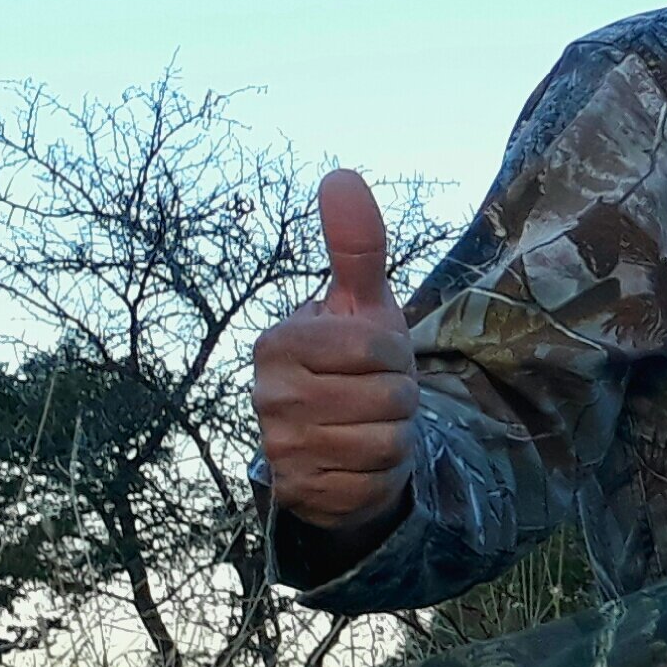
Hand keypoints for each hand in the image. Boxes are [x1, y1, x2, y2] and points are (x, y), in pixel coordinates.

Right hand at [253, 169, 421, 533]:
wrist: (344, 443)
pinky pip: (372, 483)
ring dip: (394, 438)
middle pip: (388, 398)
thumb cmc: (357, 365)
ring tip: (368, 427)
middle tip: (374, 397)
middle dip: (399, 399)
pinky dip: (379, 475)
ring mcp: (278, 447)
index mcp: (279, 343)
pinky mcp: (299, 493)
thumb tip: (340, 174)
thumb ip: (356, 247)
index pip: (378, 348)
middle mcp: (266, 395)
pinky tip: (357, 464)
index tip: (373, 360)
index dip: (395, 356)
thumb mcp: (364, 305)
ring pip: (385, 442)